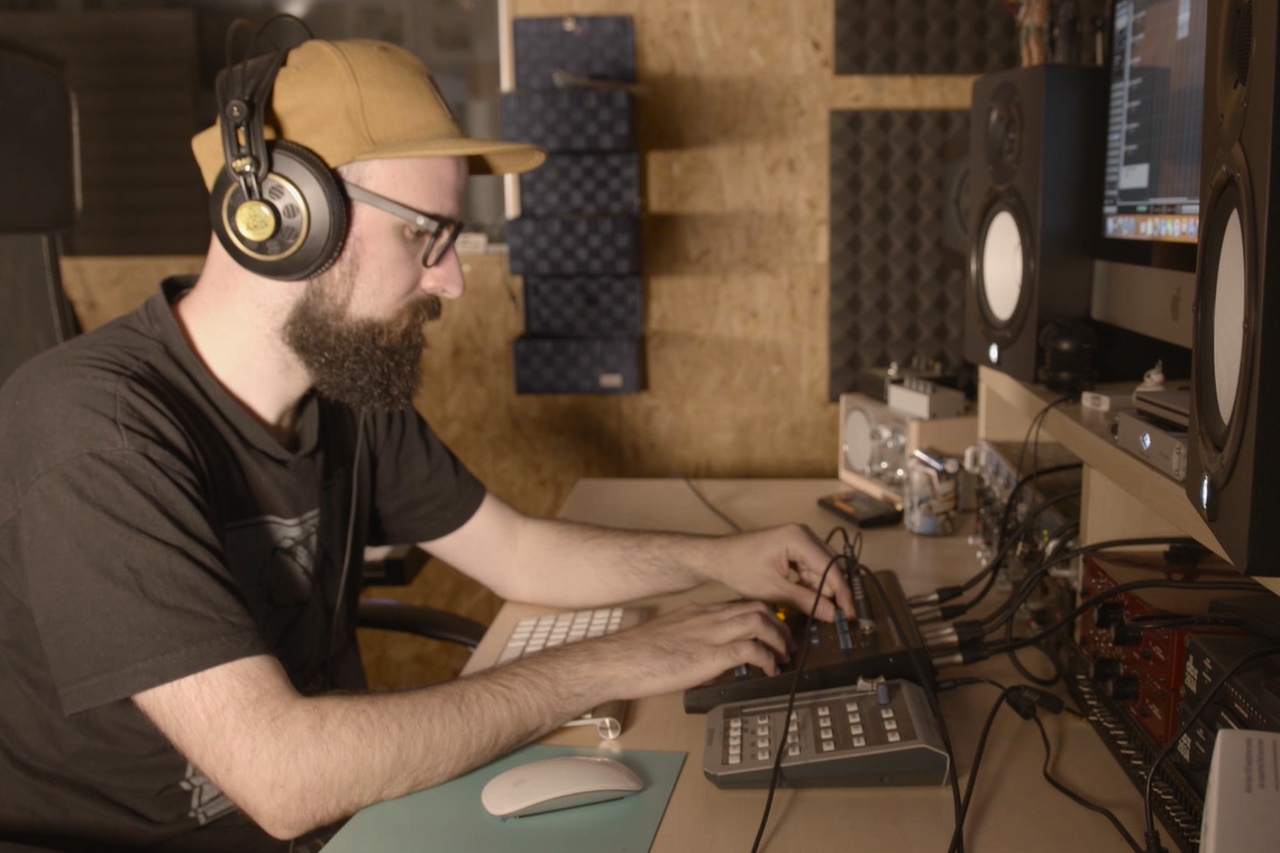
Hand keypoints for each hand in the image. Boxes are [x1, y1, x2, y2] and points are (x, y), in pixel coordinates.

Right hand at [586, 601, 795, 700]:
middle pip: (758, 608)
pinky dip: (767, 659)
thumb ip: (694, 644)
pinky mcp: (710, 655)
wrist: (619, 660)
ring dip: (779, 640)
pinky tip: (769, 670)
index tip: (773, 630)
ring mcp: (711, 634)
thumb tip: (712, 664)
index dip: (764, 616)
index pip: (741, 604)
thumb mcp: (671, 639)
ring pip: (760, 622)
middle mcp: (708, 617)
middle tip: (787, 643)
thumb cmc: (637, 655)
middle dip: (779, 625)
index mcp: (698, 612)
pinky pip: (751, 650)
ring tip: (784, 657)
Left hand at [699, 524, 854, 621]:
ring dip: (820, 590)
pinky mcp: (795, 547)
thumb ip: (806, 601)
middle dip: (832, 593)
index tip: (847, 616)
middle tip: (835, 617)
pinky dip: (811, 584)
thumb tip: (832, 615)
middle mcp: (804, 534)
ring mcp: (800, 539)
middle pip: (831, 567)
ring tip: (814, 609)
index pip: (831, 569)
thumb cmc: (739, 568)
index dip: (842, 595)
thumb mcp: (774, 590)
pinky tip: (804, 598)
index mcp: (799, 539)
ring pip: (823, 569)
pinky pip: (812, 567)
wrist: (718, 557)